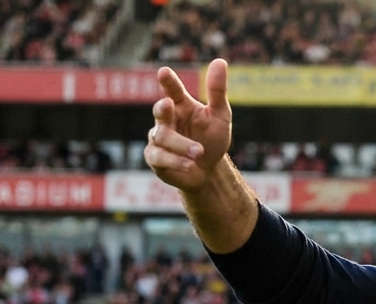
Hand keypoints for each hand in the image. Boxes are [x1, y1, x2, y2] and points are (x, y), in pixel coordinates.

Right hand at [144, 58, 232, 191]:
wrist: (208, 171)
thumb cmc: (212, 139)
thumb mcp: (220, 116)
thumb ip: (217, 91)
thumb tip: (220, 61)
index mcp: (181, 105)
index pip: (173, 90)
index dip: (168, 82)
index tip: (164, 72)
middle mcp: (167, 120)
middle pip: (160, 111)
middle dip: (162, 108)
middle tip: (168, 104)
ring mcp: (158, 138)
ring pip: (163, 137)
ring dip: (182, 145)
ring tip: (199, 152)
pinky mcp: (155, 158)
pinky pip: (160, 157)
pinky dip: (176, 161)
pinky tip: (190, 165)